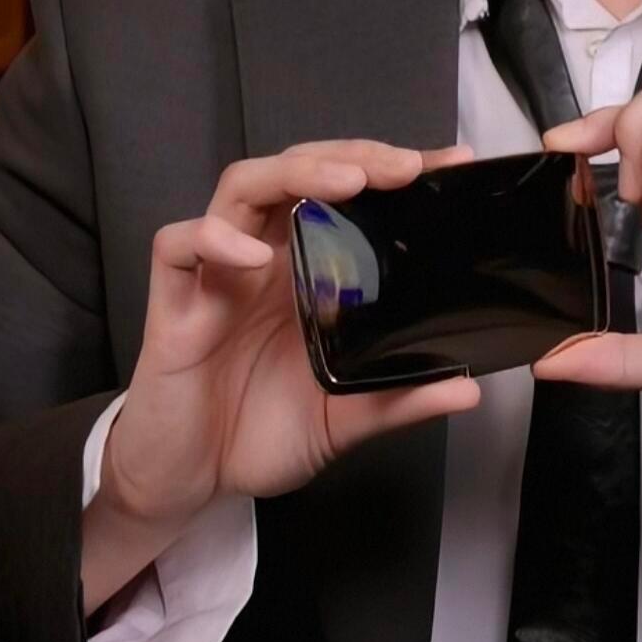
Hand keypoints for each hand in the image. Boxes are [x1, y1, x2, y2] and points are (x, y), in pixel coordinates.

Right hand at [100, 139, 479, 531]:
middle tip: (405, 165)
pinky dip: (214, 238)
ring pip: (243, 185)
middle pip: (298, 170)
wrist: (189, 485)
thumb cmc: (258, 435)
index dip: (391, 171)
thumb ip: (399, 399)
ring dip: (294, 173)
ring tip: (345, 183)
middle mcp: (264, 258)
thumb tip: (468, 387)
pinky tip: (253, 255)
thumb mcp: (343, 420)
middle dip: (351, 156)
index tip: (449, 162)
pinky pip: (178, 245)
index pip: (347, 196)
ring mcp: (217, 274)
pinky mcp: (173, 304)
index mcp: (306, 271)